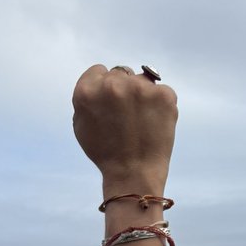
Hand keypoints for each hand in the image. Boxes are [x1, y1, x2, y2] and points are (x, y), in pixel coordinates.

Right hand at [72, 65, 177, 193]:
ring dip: (141, 96)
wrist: (133, 173)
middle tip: (126, 117)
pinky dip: (159, 105)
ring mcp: (140, 87)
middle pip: (120, 74)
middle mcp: (112, 85)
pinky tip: (153, 123)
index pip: (98, 71)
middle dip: (122, 91)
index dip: (103, 89)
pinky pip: (160, 91)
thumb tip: (100, 83)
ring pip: (141, 81)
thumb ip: (88, 99)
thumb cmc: (106, 154)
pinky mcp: (163, 94)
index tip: (109, 105)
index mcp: (87, 91)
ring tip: (140, 122)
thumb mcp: (82, 125)